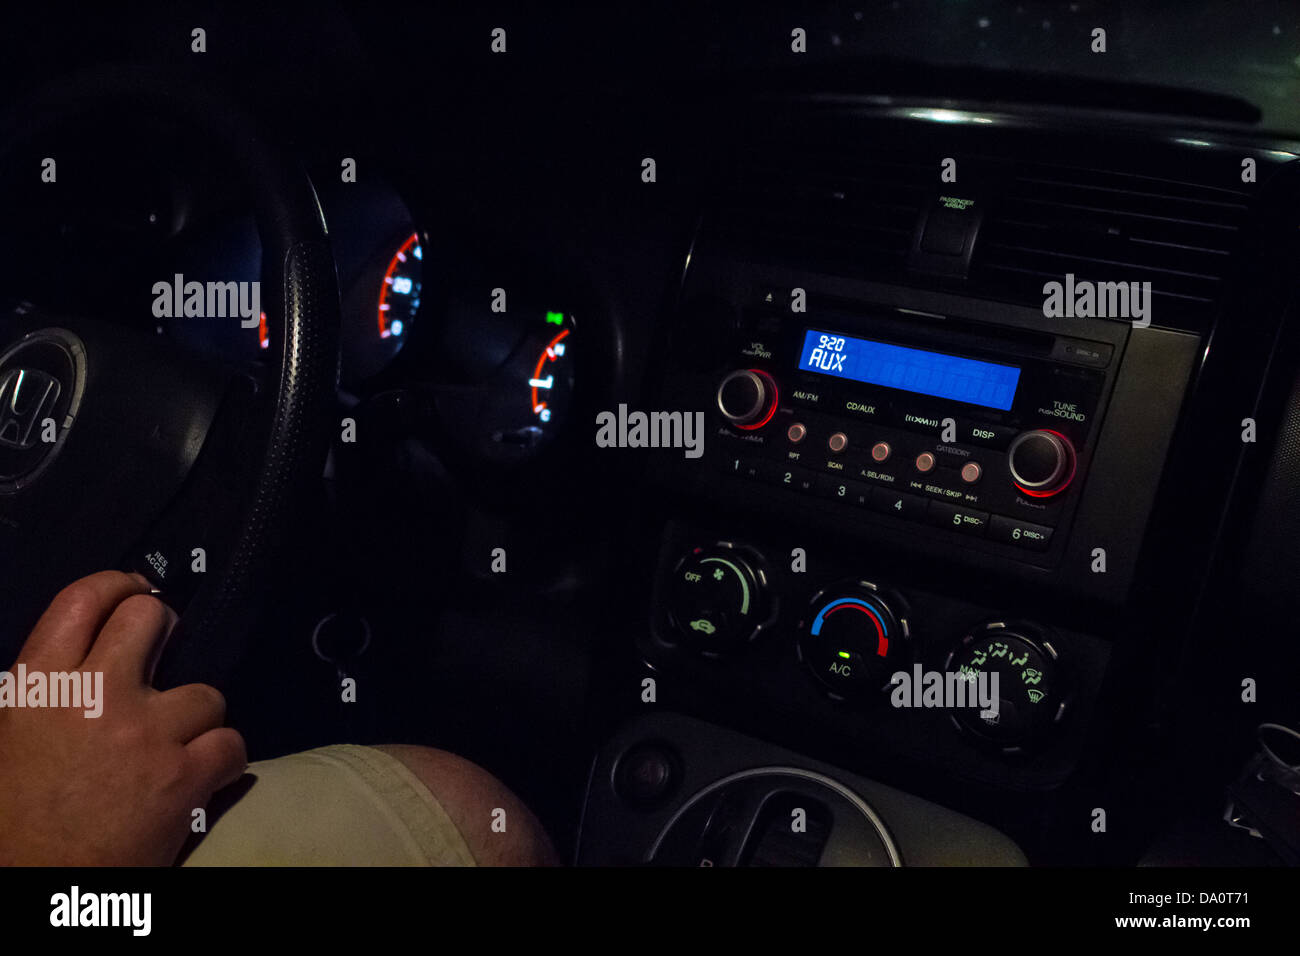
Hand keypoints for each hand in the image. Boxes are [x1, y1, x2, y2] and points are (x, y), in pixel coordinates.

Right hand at [0, 571, 246, 864]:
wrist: (31, 884)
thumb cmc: (13, 820)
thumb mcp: (6, 738)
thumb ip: (40, 693)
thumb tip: (70, 664)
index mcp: (36, 688)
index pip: (82, 600)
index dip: (119, 585)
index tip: (138, 590)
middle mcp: (93, 698)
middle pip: (151, 618)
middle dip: (166, 630)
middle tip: (166, 656)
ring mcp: (144, 733)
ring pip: (205, 692)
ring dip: (198, 718)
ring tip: (176, 745)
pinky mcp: (183, 775)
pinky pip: (232, 743)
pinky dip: (224, 761)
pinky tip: (204, 776)